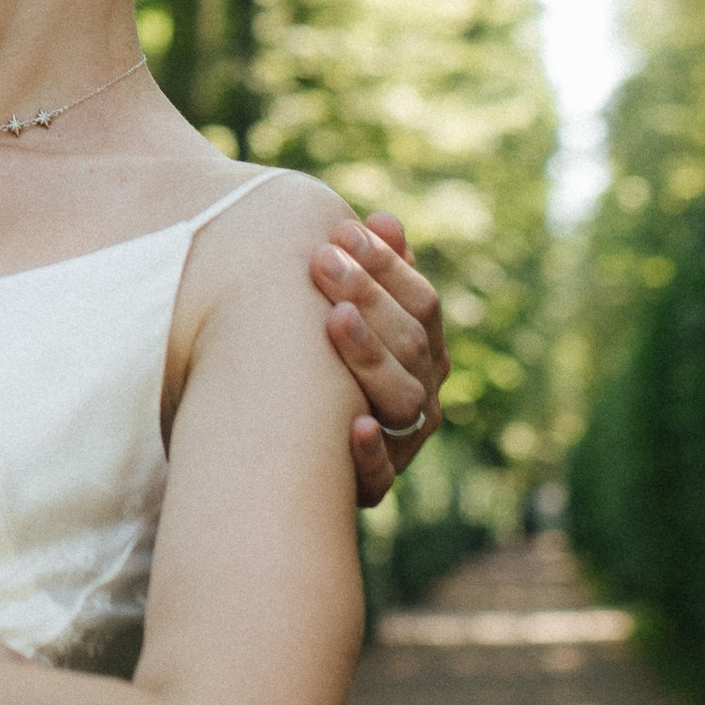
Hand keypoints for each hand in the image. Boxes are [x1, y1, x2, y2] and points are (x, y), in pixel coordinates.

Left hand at [312, 213, 447, 506]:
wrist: (281, 442)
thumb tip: (384, 220)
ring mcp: (402, 440)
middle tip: (322, 259)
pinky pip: (379, 476)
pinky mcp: (372, 484)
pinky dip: (369, 452)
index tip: (343, 232)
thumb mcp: (340, 309)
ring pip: (402, 399)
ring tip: (334, 318)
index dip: (387, 267)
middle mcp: (422, 394)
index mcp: (423, 350)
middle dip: (369, 296)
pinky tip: (354, 425)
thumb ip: (369, 270)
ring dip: (369, 355)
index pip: (422, 304)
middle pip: (412, 344)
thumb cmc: (314, 358)